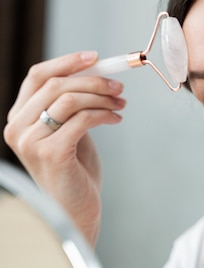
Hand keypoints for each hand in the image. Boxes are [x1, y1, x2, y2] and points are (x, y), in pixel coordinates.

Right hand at [3, 51, 125, 245]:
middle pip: (56, 83)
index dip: (66, 62)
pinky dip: (104, 114)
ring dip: (102, 96)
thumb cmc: (74, 170)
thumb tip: (95, 69)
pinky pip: (82, 119)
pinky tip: (116, 118)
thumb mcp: (70, 128)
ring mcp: (31, 142)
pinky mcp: (51, 153)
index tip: (95, 57)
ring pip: (69, 99)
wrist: (77, 211)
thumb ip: (72, 102)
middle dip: (93, 80)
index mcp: (19, 118)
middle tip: (119, 86)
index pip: (37, 76)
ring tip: (121, 102)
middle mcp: (18, 128)